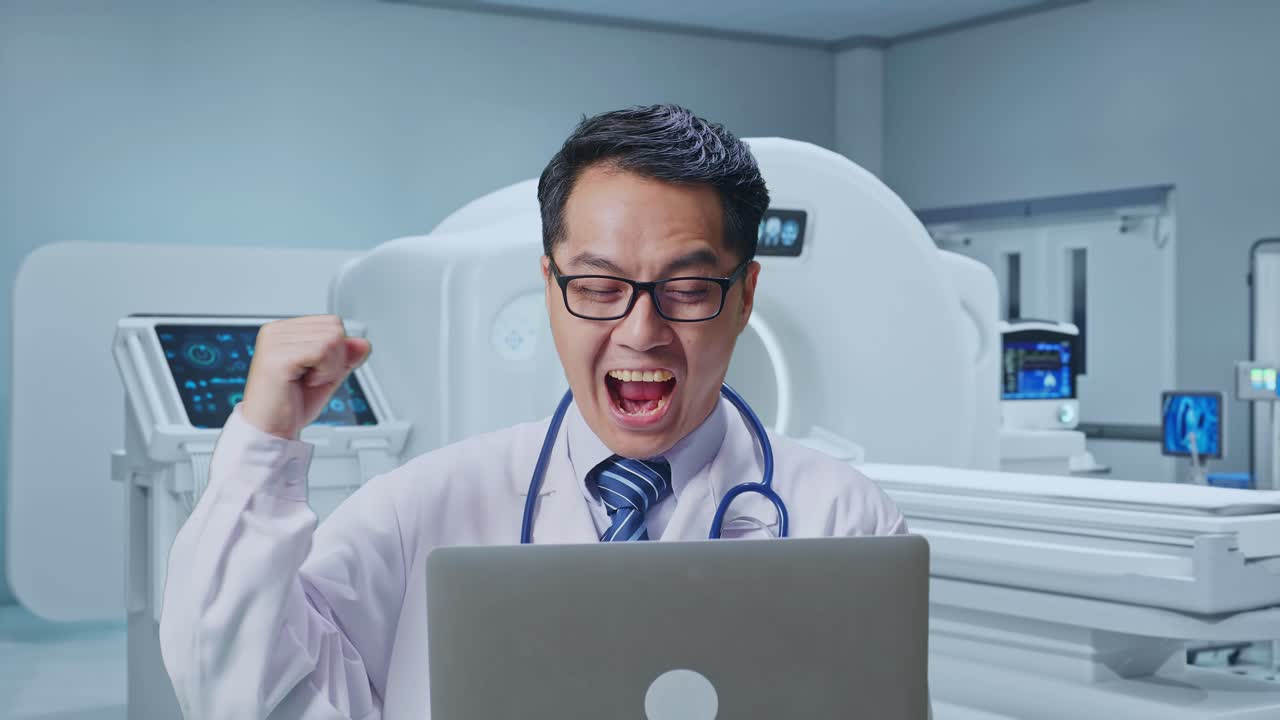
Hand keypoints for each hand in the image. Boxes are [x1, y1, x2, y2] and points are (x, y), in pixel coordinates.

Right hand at [238, 315, 371, 439]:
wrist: (271, 432)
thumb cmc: (291, 406)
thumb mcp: (328, 376)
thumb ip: (346, 357)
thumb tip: (363, 343)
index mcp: (284, 331)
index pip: (332, 323)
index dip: (336, 352)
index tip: (315, 371)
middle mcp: (276, 331)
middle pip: (334, 327)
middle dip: (335, 359)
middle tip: (311, 378)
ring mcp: (274, 342)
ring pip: (332, 338)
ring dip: (330, 368)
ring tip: (307, 381)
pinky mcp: (278, 357)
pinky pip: (324, 351)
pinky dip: (325, 372)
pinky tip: (306, 382)